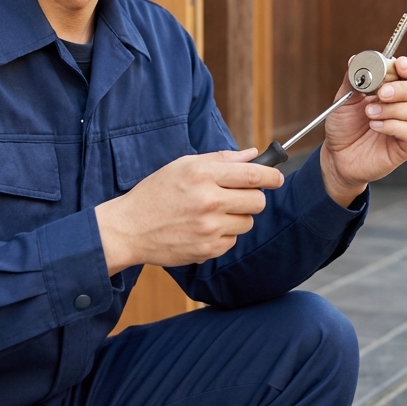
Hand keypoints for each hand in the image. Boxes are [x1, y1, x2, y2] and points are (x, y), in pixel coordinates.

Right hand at [95, 148, 283, 274]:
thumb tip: (252, 155)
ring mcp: (208, 228)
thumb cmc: (155, 193)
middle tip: (237, 196)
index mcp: (203, 175)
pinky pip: (232, 241)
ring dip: (237, 218)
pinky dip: (223, 235)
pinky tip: (202, 229)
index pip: (253, 176)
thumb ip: (220, 159)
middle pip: (257, 202)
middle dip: (253, 198)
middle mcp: (208, 201)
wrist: (129, 229)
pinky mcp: (207, 250)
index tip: (277, 178)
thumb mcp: (182, 165)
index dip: (271, 177)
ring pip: (247, 223)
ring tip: (213, 213)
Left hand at [320, 56, 406, 205]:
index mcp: (395, 90)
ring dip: (394, 109)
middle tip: (381, 93)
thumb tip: (355, 60)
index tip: (399, 65)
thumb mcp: (344, 99)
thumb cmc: (344, 127)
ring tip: (370, 113)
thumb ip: (352, 79)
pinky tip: (375, 126)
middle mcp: (406, 107)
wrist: (337, 156)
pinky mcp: (405, 146)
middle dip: (402, 89)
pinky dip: (392, 125)